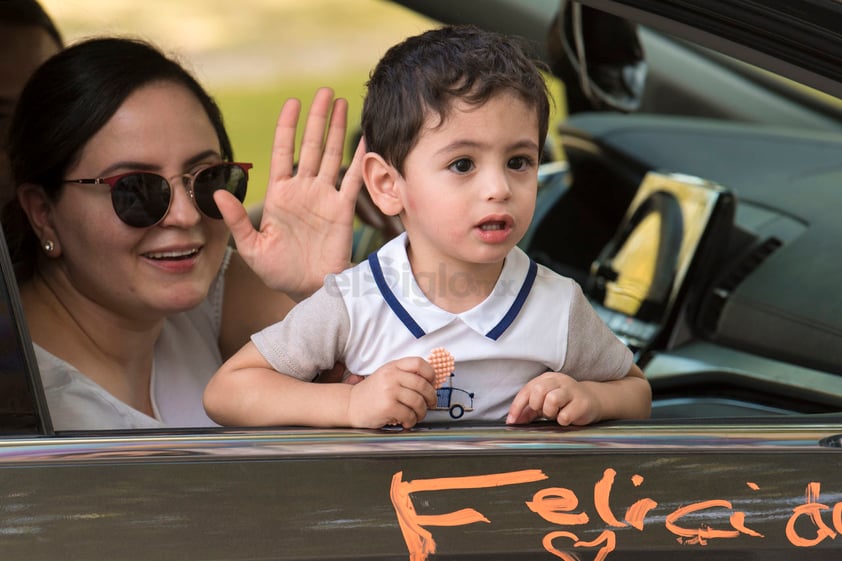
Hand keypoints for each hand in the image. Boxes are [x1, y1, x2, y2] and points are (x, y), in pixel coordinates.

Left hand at [215, 87, 363, 300]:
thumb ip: (237, 220)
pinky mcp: (342, 210)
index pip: (284, 152)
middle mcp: (303, 190)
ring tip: (341, 103)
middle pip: (311, 145)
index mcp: (280, 194)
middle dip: (316, 118)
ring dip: (336, 129)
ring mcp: (324, 197)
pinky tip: (364, 139)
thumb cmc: (278, 271)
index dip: (288, 126)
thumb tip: (219, 192)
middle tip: (323, 92)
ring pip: (331, 155)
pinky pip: (352, 180)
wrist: (307, 290)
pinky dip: (359, 160)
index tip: (293, 102)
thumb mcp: (251, 247)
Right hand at [347, 357, 436, 428]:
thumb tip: (430, 383)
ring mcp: (389, 391)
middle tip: (431, 404)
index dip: (431, 374)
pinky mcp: (388, 407)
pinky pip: (409, 415)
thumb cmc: (372, 393)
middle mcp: (391, 376)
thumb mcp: (387, 375)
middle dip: (431, 398)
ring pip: (418, 402)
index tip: (432, 384)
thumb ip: (405, 375)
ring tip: (417, 416)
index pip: (419, 363)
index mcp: (393, 366)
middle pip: (423, 385)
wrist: (350, 405)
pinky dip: (411, 421)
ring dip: (422, 412)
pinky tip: (406, 421)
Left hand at [506, 372, 601, 425]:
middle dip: (536, 406)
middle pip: (538, 391)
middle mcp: (559, 381)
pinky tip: (566, 418)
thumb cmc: (565, 402)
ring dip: (550, 412)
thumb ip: (529, 411)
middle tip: (543, 412)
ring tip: (555, 414)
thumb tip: (513, 420)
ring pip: (552, 399)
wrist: (592, 401)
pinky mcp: (582, 403)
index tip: (512, 421)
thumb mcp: (544, 403)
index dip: (517, 407)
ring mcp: (572, 390)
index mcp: (547, 378)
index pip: (527, 390)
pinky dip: (562, 420)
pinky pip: (565, 415)